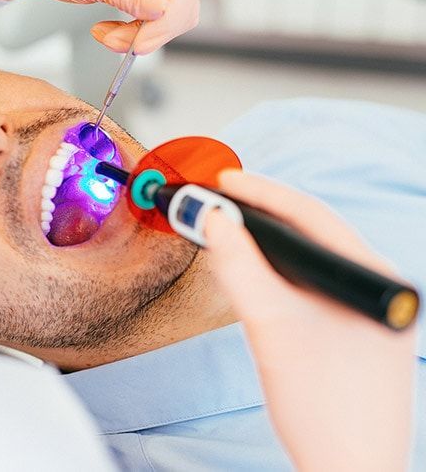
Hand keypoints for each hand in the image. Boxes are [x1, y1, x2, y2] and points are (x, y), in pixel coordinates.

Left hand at [0, 0, 203, 54]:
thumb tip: (162, 8)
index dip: (169, 18)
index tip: (140, 42)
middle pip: (184, 4)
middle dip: (151, 31)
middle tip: (115, 43)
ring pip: (170, 17)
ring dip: (139, 36)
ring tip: (104, 35)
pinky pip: (154, 19)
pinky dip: (132, 33)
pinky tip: (108, 31)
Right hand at [205, 170, 415, 471]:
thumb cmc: (321, 407)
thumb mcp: (271, 325)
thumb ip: (239, 265)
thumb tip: (212, 218)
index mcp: (373, 276)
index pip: (311, 215)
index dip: (261, 193)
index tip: (221, 180)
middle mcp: (374, 288)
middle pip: (309, 235)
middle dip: (259, 218)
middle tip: (215, 204)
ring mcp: (364, 312)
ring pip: (305, 263)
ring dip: (264, 248)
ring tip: (226, 234)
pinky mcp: (351, 333)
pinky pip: (307, 288)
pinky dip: (274, 277)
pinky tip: (250, 277)